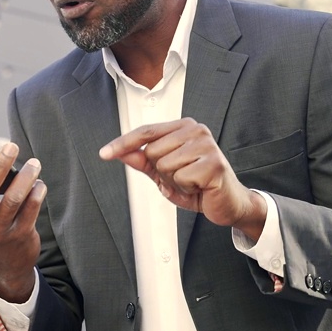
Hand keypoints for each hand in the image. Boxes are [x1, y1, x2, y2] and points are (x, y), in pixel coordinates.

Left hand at [99, 119, 266, 238]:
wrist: (228, 203)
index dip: (123, 143)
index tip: (104, 153)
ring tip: (192, 183)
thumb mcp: (164, 174)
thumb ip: (143, 161)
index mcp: (183, 127)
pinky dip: (186, 188)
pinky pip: (181, 177)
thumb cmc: (197, 185)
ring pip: (164, 165)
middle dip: (162, 172)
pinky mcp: (213, 162)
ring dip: (174, 181)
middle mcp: (196, 130)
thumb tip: (121, 153)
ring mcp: (206, 144)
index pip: (146, 132)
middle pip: (153, 151)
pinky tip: (200, 187)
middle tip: (182, 178)